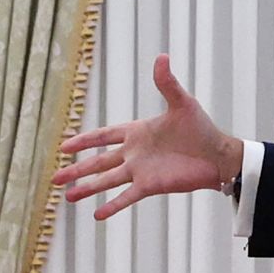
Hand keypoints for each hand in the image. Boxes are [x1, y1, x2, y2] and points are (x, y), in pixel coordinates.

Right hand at [52, 54, 240, 220]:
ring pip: (106, 180)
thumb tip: (161, 57)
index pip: (103, 135)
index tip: (64, 146)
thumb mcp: (182, 103)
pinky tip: (97, 216)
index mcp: (136, 132)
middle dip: (76, 169)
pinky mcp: (150, 185)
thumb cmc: (201, 128)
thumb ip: (167, 83)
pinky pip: (127, 196)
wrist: (218, 155)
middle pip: (98, 161)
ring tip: (67, 197)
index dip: (84, 140)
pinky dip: (112, 206)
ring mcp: (140, 171)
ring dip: (87, 188)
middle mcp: (133, 153)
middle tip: (55, 177)